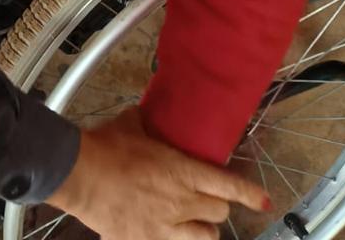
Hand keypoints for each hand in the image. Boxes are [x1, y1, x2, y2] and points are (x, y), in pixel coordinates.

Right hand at [49, 109, 266, 239]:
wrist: (80, 174)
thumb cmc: (107, 146)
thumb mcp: (132, 125)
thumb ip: (148, 124)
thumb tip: (148, 116)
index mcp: (182, 171)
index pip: (229, 186)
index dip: (251, 195)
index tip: (264, 201)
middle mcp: (182, 202)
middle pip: (220, 213)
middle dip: (217, 205)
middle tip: (207, 199)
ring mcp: (167, 227)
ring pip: (205, 236)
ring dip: (203, 228)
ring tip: (193, 221)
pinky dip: (176, 238)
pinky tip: (165, 231)